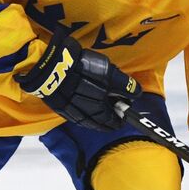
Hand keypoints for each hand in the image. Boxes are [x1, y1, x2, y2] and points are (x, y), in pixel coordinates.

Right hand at [15, 30, 138, 130]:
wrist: (51, 67)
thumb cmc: (83, 71)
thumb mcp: (110, 75)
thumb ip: (125, 86)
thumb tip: (137, 93)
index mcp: (100, 114)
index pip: (117, 122)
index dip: (123, 112)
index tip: (125, 102)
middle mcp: (86, 119)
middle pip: (102, 122)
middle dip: (110, 113)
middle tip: (113, 100)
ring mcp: (72, 114)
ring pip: (89, 119)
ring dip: (96, 112)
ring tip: (100, 99)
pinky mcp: (61, 107)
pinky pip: (77, 112)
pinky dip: (84, 109)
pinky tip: (85, 99)